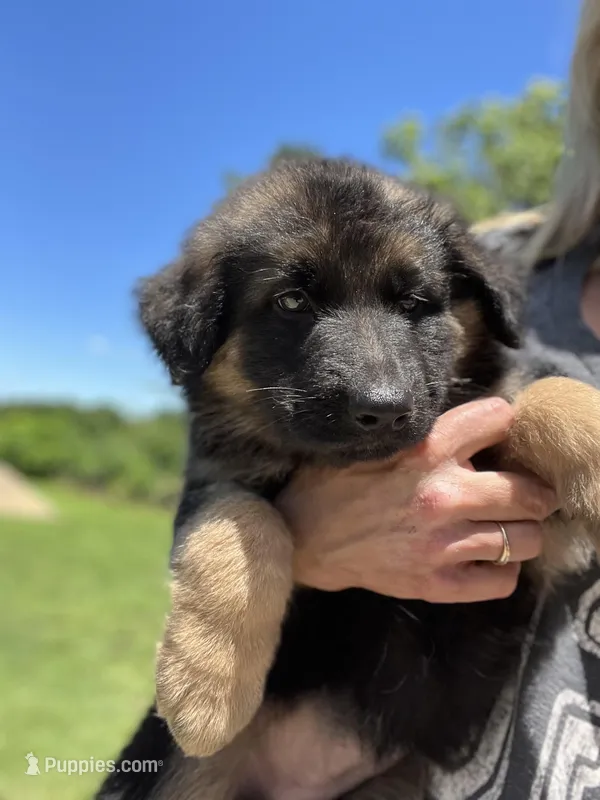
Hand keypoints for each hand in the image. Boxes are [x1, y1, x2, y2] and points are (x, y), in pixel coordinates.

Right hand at [276, 398, 557, 602]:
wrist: (300, 537)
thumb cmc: (334, 483)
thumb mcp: (375, 442)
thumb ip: (426, 434)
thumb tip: (474, 429)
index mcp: (426, 449)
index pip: (499, 419)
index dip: (503, 422)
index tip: (498, 434)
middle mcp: (442, 494)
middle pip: (529, 492)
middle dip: (534, 491)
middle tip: (524, 493)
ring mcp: (441, 544)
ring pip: (524, 540)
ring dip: (523, 532)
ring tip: (508, 527)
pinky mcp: (435, 583)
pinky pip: (500, 581)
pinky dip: (503, 569)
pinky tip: (487, 558)